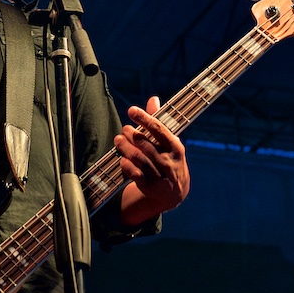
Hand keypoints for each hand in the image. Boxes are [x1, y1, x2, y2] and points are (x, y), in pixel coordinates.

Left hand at [114, 96, 189, 223]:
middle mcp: (168, 161)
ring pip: (137, 158)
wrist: (175, 194)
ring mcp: (159, 175)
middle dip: (131, 134)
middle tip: (124, 129)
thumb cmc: (169, 160)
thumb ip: (159, 122)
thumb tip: (153, 99)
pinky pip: (134, 174)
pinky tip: (122, 159)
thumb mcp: (169, 143)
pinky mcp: (149, 186)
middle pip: (145, 143)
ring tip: (118, 139)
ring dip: (125, 147)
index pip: (158, 129)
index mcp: (175, 147)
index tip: (131, 110)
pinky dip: (126, 165)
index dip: (144, 118)